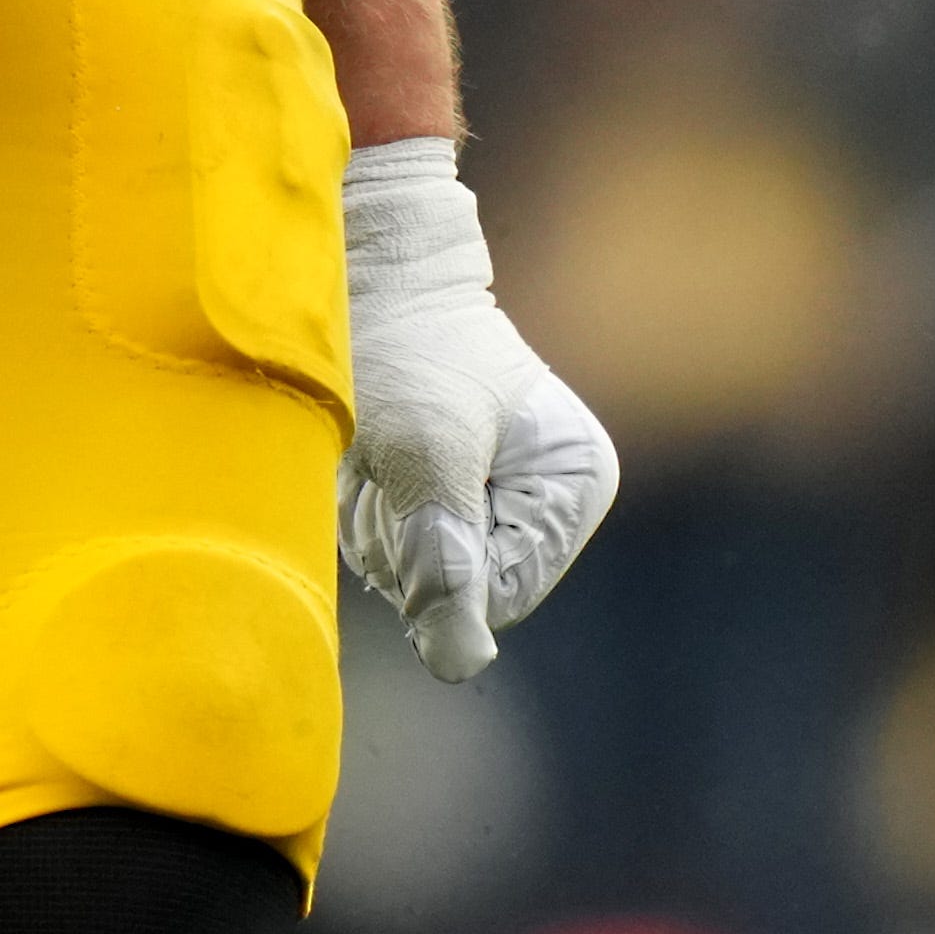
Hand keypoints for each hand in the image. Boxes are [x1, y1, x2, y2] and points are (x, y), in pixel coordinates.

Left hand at [337, 137, 617, 682]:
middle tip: (387, 463)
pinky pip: (403, 545)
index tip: (415, 478)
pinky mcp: (457, 487)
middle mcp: (552, 493)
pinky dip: (369, 512)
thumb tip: (462, 664)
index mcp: (575, 481)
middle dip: (406, 539)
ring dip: (379, 524)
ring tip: (376, 454)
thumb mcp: (419, 452)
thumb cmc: (396, 344)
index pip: (500, 592)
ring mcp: (505, 491)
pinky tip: (369, 463)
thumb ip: (443, 558)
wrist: (358, 269)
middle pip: (464, 586)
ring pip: (425, 571)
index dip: (438, 557)